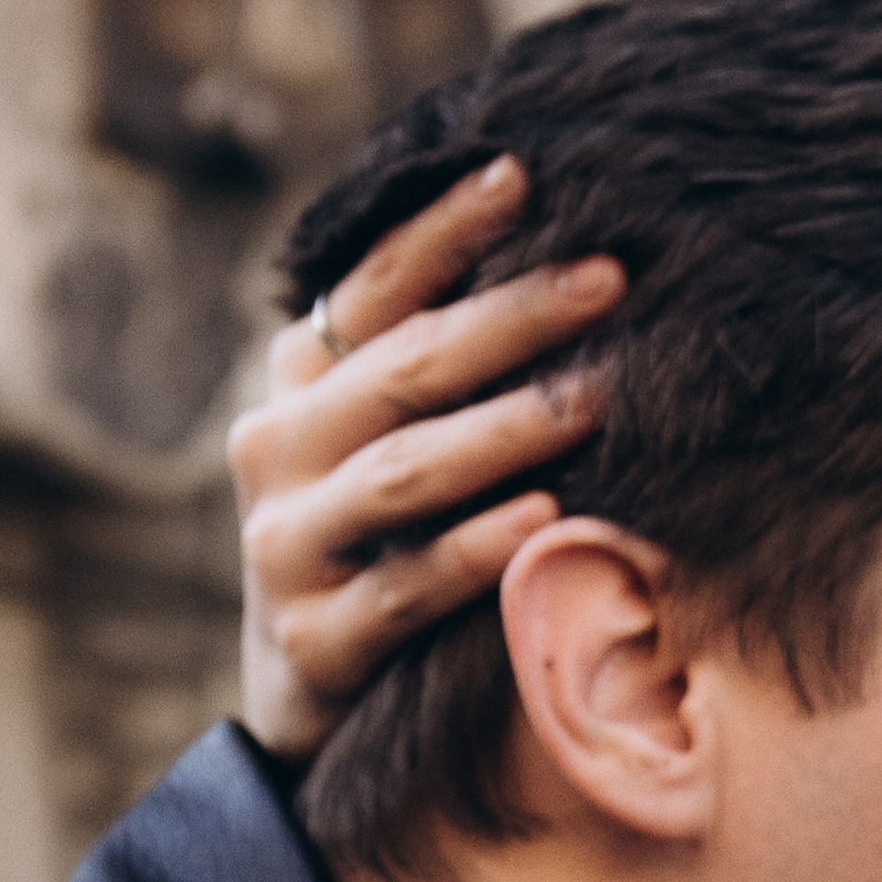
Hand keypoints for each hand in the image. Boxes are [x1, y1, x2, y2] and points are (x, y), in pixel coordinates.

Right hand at [230, 154, 626, 756]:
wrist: (308, 710)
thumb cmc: (381, 555)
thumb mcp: (394, 450)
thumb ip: (437, 372)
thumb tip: (561, 262)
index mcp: (298, 384)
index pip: (374, 286)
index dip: (444, 227)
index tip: (524, 171)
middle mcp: (275, 448)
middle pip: (402, 370)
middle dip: (509, 319)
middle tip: (606, 281)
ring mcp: (285, 546)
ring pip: (405, 474)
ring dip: (505, 431)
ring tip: (596, 399)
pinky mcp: (315, 639)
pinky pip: (408, 586)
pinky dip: (479, 549)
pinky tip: (547, 519)